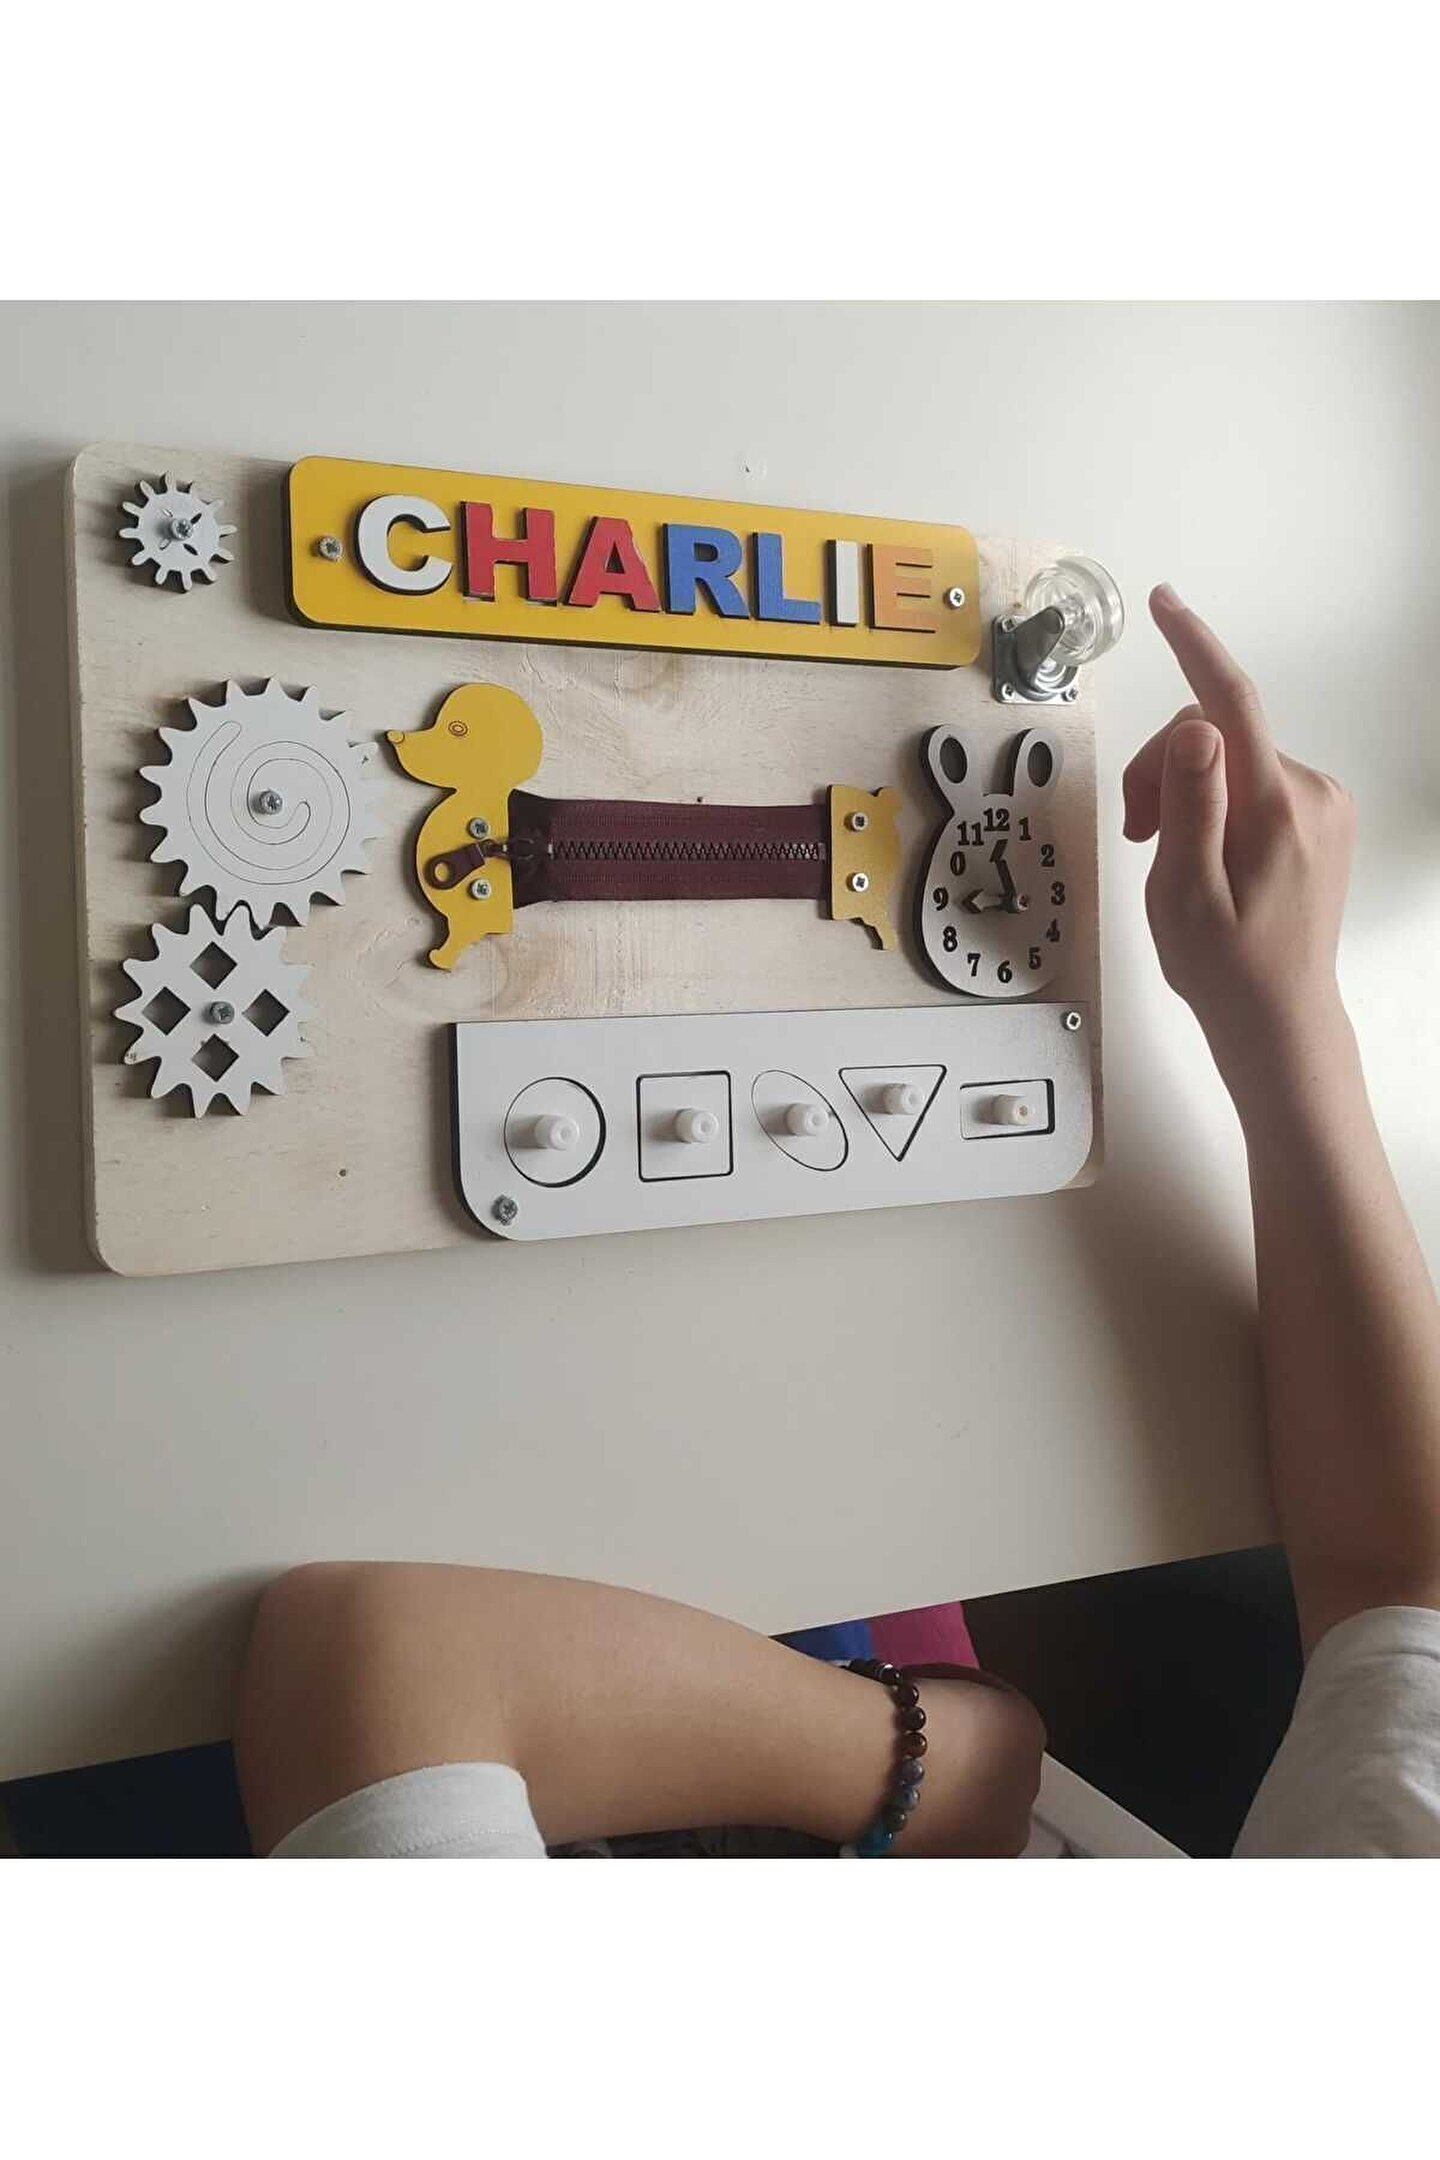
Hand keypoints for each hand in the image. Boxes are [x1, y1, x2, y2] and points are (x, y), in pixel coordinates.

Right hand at [1123, 585, 1356, 1100]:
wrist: (1280, 1023)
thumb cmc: (1223, 970)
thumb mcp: (1185, 895)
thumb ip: (1191, 806)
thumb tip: (1194, 729)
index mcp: (1277, 810)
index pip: (1231, 705)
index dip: (1194, 648)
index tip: (1165, 603)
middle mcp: (1312, 793)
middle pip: (1216, 736)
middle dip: (1163, 771)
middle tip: (1134, 836)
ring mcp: (1322, 806)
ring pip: (1231, 759)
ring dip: (1186, 792)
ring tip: (1163, 855)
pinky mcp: (1320, 820)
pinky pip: (1253, 783)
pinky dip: (1215, 805)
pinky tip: (1201, 854)